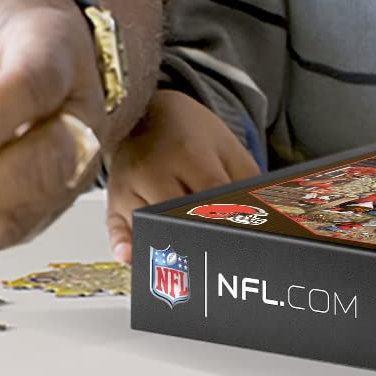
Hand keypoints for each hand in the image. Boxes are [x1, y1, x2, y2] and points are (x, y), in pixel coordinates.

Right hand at [103, 89, 261, 262]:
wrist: (146, 111)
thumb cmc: (189, 133)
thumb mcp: (228, 147)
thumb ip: (248, 183)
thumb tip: (262, 220)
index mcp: (187, 153)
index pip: (211, 197)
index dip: (228, 221)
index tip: (243, 239)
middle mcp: (152, 169)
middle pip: (176, 215)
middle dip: (200, 236)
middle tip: (221, 255)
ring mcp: (128, 186)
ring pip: (147, 226)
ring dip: (168, 246)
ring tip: (190, 265)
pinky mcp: (113, 199)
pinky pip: (116, 228)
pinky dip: (123, 245)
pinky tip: (132, 257)